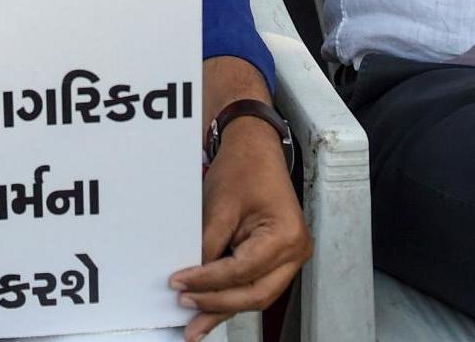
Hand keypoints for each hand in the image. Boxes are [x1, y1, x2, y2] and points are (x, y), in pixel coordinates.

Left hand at [174, 116, 311, 339]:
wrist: (255, 150)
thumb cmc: (242, 169)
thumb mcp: (221, 205)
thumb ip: (209, 245)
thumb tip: (192, 281)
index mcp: (286, 234)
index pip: (243, 270)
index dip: (209, 281)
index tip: (179, 283)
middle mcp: (296, 252)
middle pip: (255, 293)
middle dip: (217, 304)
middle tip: (185, 307)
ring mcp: (290, 259)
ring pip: (256, 296)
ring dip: (223, 308)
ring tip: (194, 324)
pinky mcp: (278, 261)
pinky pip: (255, 285)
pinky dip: (231, 297)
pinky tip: (211, 311)